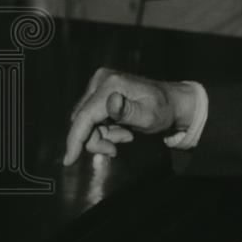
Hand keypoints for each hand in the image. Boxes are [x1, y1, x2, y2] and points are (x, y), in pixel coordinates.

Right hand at [63, 68, 197, 165]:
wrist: (171, 102)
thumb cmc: (163, 110)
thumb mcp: (150, 116)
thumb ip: (128, 112)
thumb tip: (111, 102)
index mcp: (112, 84)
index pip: (85, 116)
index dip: (75, 138)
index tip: (69, 160)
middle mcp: (101, 80)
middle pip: (83, 120)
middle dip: (97, 139)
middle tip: (117, 149)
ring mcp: (99, 85)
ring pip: (86, 121)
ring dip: (103, 135)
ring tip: (126, 136)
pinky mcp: (100, 91)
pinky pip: (92, 118)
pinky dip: (105, 129)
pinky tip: (122, 129)